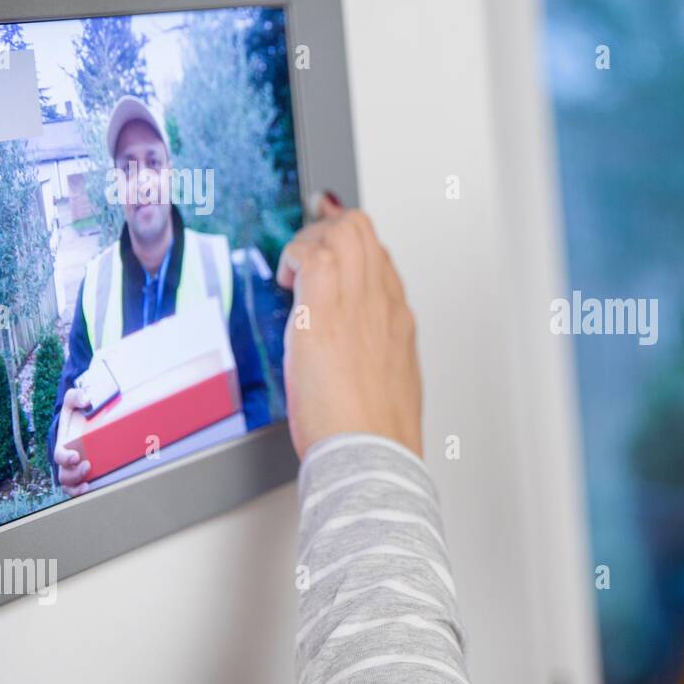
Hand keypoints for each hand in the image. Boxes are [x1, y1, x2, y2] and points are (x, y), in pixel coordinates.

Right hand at [52, 386, 91, 496]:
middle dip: (73, 474)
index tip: (75, 456)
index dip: (65, 457)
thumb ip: (76, 396)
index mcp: (64, 445)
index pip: (59, 455)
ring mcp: (75, 469)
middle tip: (87, 465)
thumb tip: (87, 400)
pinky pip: (78, 489)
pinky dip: (81, 492)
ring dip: (76, 486)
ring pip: (69, 485)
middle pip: (64, 474)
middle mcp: (67, 460)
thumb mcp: (74, 403)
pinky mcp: (86, 475)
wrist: (84, 425)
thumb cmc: (77, 415)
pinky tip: (91, 488)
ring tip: (88, 482)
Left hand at [277, 192, 422, 460]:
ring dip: (312, 239)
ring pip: (345, 230)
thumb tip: (357, 364)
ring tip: (295, 267)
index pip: (380, 261)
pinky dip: (293, 255)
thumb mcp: (389, 389)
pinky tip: (285, 281)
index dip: (352, 253)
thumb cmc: (375, 435)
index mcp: (399, 323)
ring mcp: (357, 303)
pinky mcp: (323, 310)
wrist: (371, 452)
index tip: (331, 258)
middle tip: (306, 252)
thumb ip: (375, 364)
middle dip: (329, 231)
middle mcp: (383, 304)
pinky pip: (310, 253)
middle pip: (364, 232)